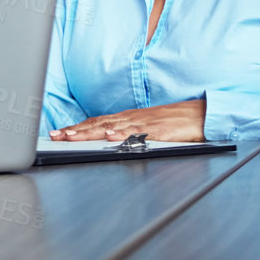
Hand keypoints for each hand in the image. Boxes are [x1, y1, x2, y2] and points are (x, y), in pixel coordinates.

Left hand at [49, 99, 206, 142]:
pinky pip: (138, 133)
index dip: (77, 127)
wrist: (203, 115)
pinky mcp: (160, 131)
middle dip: (75, 130)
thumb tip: (111, 144)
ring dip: (90, 132)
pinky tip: (110, 136)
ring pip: (112, 127)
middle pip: (99, 123)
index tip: (59, 133)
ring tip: (72, 136)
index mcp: (129, 118)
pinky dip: (123, 134)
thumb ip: (130, 136)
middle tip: (56, 136)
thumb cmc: (177, 123)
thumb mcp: (148, 129)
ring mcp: (145, 123)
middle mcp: (132, 118)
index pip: (97, 122)